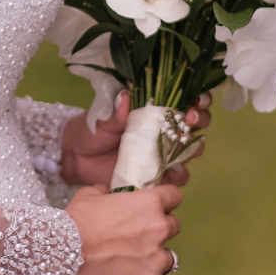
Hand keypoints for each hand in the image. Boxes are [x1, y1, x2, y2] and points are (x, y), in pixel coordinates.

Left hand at [59, 90, 212, 188]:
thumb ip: (116, 112)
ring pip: (192, 150)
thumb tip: (124, 96)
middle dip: (198, 120)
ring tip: (180, 146)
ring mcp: (163, 154)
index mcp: (155, 110)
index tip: (195, 101)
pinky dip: (179, 175)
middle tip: (189, 119)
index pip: (186, 99)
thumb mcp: (103, 118)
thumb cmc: (92, 130)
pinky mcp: (158, 175)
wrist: (77, 158)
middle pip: (196, 124)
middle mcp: (164, 130)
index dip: (198, 99)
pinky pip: (178, 178)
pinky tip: (173, 171)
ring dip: (192, 148)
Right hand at [65, 182, 181, 274]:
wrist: (61, 254)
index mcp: (149, 203)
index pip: (174, 196)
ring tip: (134, 266)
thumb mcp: (86, 196)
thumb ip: (103, 191)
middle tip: (136, 240)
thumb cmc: (74, 223)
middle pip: (174, 227)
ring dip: (155, 261)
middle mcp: (159, 229)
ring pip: (170, 260)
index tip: (155, 209)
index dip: (164, 202)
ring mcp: (157, 259)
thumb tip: (106, 191)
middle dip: (158, 232)